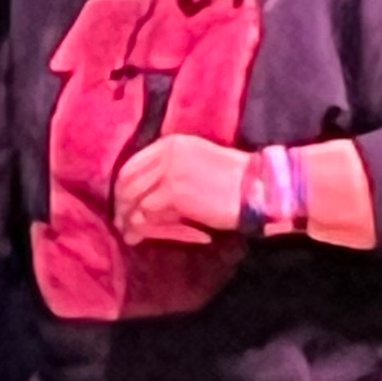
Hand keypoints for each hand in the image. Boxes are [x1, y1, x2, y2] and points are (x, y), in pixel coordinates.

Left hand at [111, 135, 249, 246]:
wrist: (260, 187)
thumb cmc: (234, 182)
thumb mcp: (196, 166)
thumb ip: (168, 176)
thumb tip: (141, 205)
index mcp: (171, 143)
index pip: (131, 165)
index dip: (122, 189)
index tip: (123, 207)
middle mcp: (167, 152)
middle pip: (127, 182)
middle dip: (122, 207)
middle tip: (122, 227)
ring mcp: (170, 171)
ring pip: (133, 199)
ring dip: (130, 221)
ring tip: (132, 237)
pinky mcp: (175, 192)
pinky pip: (146, 212)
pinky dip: (145, 227)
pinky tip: (148, 237)